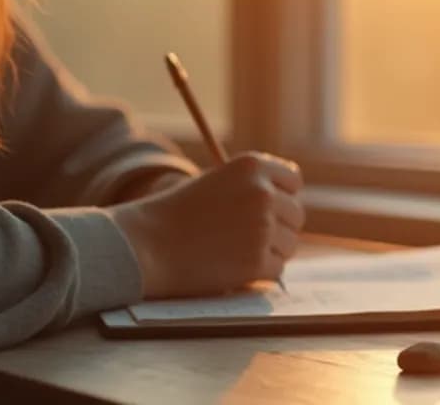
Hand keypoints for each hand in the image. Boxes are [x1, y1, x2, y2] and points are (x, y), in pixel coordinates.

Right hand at [107, 152, 303, 297]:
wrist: (144, 244)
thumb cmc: (174, 215)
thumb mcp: (215, 183)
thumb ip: (251, 189)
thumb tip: (286, 207)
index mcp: (252, 166)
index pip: (292, 181)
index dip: (283, 197)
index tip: (271, 210)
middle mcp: (263, 192)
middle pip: (295, 214)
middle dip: (279, 228)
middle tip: (252, 239)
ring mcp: (263, 227)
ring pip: (289, 244)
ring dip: (270, 252)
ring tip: (237, 253)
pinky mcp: (256, 260)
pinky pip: (276, 269)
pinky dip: (259, 273)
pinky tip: (234, 268)